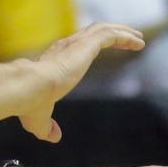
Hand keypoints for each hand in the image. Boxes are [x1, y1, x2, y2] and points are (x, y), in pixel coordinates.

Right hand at [19, 23, 144, 141]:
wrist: (29, 88)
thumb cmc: (31, 102)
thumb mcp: (39, 119)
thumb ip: (48, 126)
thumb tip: (54, 136)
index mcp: (54, 59)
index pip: (75, 46)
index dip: (91, 47)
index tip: (101, 50)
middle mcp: (65, 47)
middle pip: (92, 33)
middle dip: (112, 34)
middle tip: (129, 38)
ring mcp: (75, 43)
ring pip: (103, 30)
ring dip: (123, 32)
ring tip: (138, 38)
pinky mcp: (86, 44)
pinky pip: (110, 35)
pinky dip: (126, 37)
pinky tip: (138, 43)